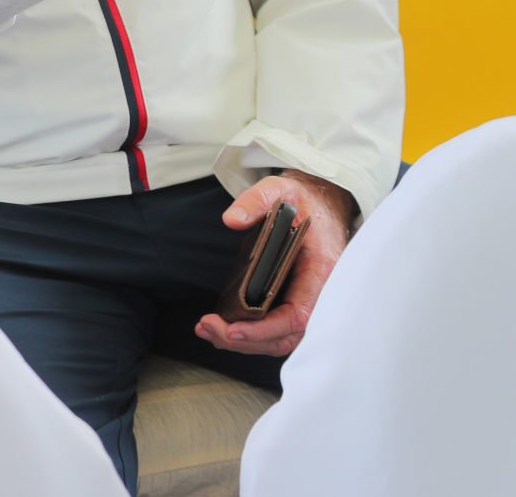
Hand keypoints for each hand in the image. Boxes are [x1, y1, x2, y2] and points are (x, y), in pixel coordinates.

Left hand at [195, 170, 355, 356]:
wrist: (322, 202)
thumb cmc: (303, 200)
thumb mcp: (279, 189)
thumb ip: (256, 200)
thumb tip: (231, 220)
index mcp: (321, 269)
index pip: (298, 315)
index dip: (266, 329)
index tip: (232, 328)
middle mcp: (320, 292)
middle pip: (287, 337)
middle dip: (246, 341)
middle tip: (209, 329)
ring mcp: (309, 299)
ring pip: (282, 339)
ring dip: (245, 342)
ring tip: (208, 330)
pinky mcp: (297, 300)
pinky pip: (279, 329)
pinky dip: (253, 335)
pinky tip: (224, 328)